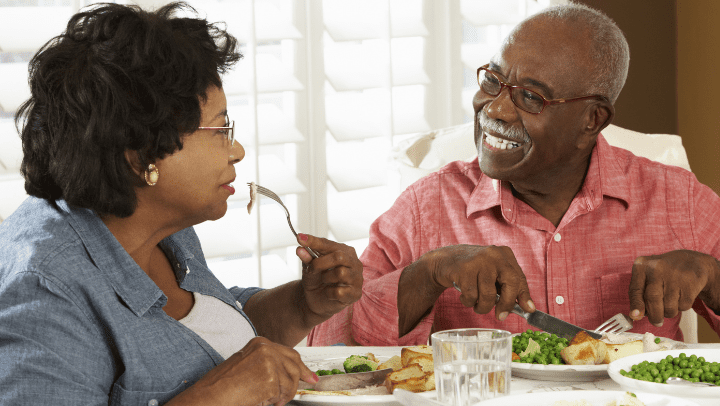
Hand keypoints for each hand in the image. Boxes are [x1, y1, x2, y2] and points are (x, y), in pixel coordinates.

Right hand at [171, 337, 316, 405]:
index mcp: (260, 343)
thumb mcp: (249, 365)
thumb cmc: (223, 385)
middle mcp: (266, 349)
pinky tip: (261, 399)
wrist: (210, 396)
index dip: (301, 367)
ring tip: (269, 399)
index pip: (289, 353)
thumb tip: (289, 373)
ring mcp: (269, 362)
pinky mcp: (270, 378)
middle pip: (295, 364)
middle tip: (297, 390)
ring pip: (291, 381)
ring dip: (284, 394)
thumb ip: (270, 365)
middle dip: (300, 379)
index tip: (309, 375)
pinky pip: (282, 393)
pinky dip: (274, 401)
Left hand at [295, 233, 362, 322]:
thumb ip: (307, 257)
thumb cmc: (317, 279)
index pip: (328, 244)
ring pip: (340, 273)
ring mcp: (357, 278)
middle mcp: (354, 263)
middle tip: (312, 268)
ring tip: (324, 281)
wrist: (317, 300)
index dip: (314, 241)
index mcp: (345, 251)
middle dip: (321, 263)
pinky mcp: (355, 294)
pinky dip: (329, 293)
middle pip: (339, 257)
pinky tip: (329, 293)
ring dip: (326, 278)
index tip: (299, 238)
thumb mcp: (309, 267)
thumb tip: (300, 249)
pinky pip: (339, 291)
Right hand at [424, 244, 534, 319]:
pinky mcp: (464, 268)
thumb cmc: (474, 270)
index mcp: (505, 255)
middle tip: (501, 316)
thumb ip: (509, 287)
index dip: (524, 296)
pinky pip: (471, 296)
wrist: (446, 260)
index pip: (519, 278)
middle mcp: (494, 255)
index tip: (528, 310)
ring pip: (488, 295)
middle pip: (510, 284)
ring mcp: (479, 260)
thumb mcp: (494, 274)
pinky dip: (468, 302)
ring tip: (476, 304)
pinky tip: (465, 295)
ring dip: (482, 306)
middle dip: (506, 304)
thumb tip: (529, 308)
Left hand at [629, 250, 719, 326]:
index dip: (636, 305)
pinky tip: (680, 296)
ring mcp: (675, 275)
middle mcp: (657, 268)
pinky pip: (683, 305)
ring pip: (669, 306)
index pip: (636, 289)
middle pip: (653, 298)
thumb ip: (639, 294)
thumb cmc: (662, 274)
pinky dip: (681, 307)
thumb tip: (636, 316)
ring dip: (668, 312)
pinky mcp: (690, 283)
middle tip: (656, 322)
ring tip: (669, 304)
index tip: (635, 316)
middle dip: (654, 315)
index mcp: (642, 266)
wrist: (690, 262)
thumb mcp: (646, 277)